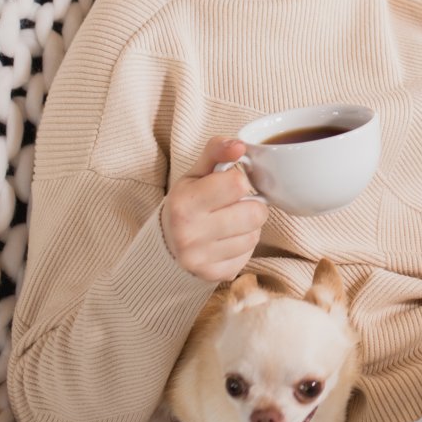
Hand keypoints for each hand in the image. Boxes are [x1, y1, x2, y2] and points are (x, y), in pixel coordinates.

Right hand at [162, 135, 267, 282]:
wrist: (166, 242)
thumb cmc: (187, 202)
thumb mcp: (196, 173)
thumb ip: (217, 151)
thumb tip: (240, 145)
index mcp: (184, 203)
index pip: (238, 184)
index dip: (239, 182)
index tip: (228, 186)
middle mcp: (189, 234)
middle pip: (255, 213)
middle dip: (250, 205)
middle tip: (234, 206)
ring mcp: (201, 259)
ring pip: (255, 236)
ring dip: (248, 227)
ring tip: (229, 223)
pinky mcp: (213, 276)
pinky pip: (249, 256)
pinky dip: (243, 247)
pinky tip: (226, 241)